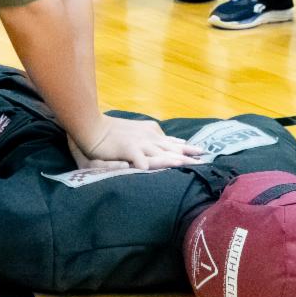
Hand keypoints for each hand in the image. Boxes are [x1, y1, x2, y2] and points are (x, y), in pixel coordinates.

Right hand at [77, 115, 202, 169]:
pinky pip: (137, 158)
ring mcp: (138, 143)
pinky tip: (147, 170)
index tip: (200, 151)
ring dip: (171, 159)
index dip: (186, 147)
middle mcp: (147, 138)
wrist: (91, 127)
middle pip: (171, 148)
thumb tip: (164, 139)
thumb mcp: (134, 131)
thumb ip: (149, 136)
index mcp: (150, 133)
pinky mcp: (126, 148)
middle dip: (187, 154)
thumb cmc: (110, 130)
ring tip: (183, 164)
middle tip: (204, 159)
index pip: (172, 142)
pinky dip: (142, 163)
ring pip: (158, 153)